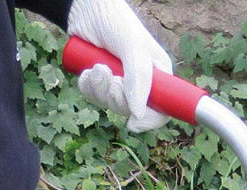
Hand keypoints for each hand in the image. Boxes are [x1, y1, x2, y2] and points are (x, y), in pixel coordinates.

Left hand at [67, 0, 171, 132]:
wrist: (84, 7)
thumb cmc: (115, 20)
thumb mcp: (133, 47)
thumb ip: (139, 78)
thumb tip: (138, 114)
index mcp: (159, 75)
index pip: (162, 110)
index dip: (150, 120)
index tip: (133, 121)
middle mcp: (141, 83)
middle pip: (133, 112)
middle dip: (118, 99)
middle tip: (112, 80)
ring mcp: (120, 84)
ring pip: (111, 105)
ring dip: (101, 89)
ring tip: (98, 67)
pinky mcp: (101, 82)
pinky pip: (94, 98)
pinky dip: (88, 87)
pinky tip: (88, 70)